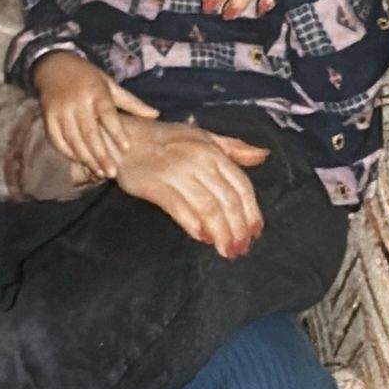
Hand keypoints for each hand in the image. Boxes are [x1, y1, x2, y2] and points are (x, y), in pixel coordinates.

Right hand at [34, 51, 158, 179]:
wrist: (54, 66)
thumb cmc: (88, 78)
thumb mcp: (110, 85)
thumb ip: (131, 102)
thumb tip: (156, 115)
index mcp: (96, 92)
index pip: (107, 115)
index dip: (116, 133)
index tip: (126, 149)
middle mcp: (77, 102)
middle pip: (89, 132)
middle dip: (101, 155)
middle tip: (111, 173)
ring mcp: (61, 110)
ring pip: (73, 140)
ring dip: (86, 158)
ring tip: (99, 172)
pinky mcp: (48, 117)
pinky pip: (57, 140)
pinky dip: (68, 153)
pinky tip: (80, 162)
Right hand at [113, 117, 268, 258]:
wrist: (125, 139)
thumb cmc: (167, 139)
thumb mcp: (204, 137)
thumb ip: (234, 148)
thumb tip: (263, 155)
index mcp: (213, 151)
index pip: (241, 185)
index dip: (251, 211)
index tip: (255, 232)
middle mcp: (199, 162)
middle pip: (227, 201)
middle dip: (238, 229)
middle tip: (241, 249)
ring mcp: (177, 174)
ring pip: (208, 208)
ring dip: (221, 234)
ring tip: (226, 251)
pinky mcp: (156, 186)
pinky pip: (180, 210)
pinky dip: (194, 226)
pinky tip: (203, 238)